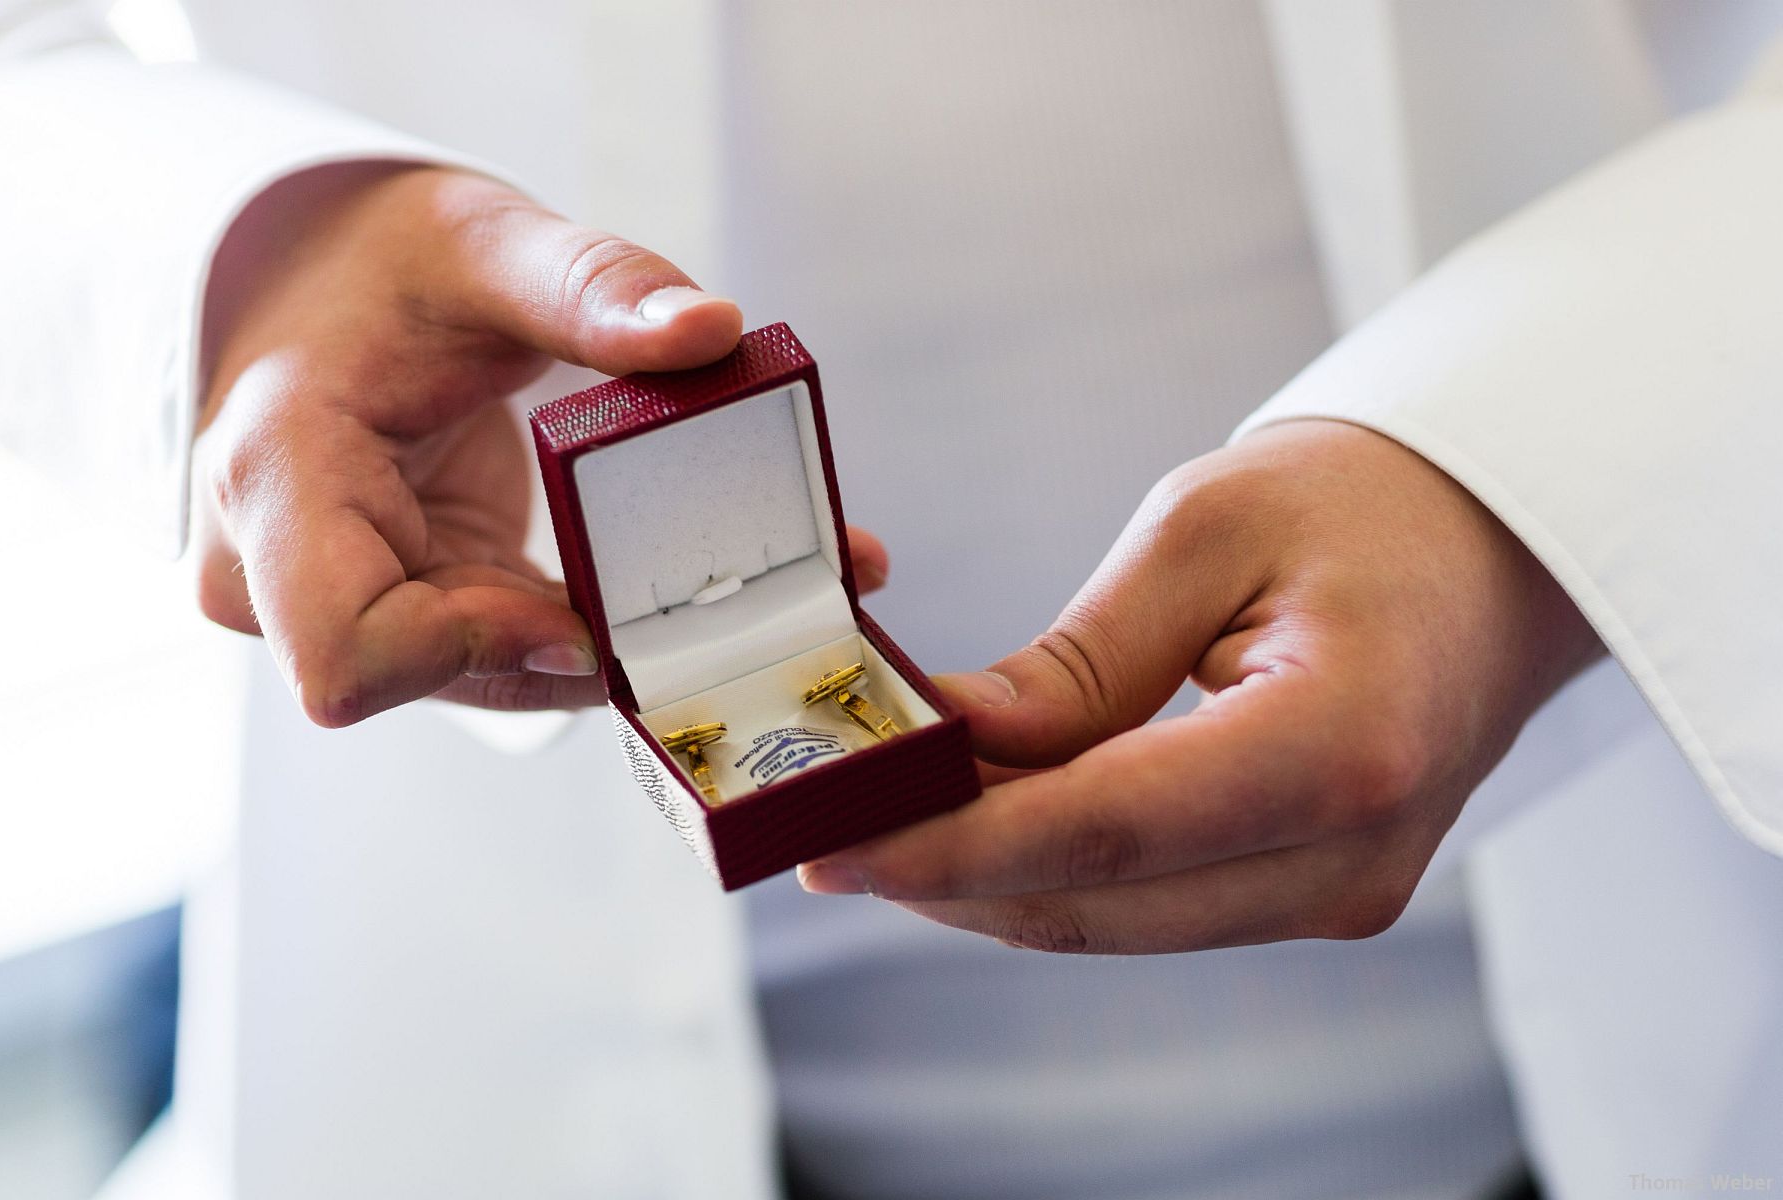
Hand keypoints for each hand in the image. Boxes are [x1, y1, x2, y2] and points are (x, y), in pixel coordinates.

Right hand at [194, 164, 886, 725]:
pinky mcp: (385, 609)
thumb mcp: (487, 245)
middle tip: (656, 590)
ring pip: (465, 680)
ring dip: (561, 642)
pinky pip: (483, 660)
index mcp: (274, 473)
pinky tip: (606, 577)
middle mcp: (270, 562)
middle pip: (422, 678)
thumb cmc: (379, 259)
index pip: (350, 654)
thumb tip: (709, 329)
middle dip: (545, 649)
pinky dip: (555, 632)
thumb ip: (594, 286)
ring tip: (640, 568)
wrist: (322, 274)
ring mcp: (318, 600)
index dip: (480, 654)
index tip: (585, 614)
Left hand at [799, 420, 1600, 952]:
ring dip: (987, 879)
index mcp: (1342, 748)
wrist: (1494, 548)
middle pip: (1097, 900)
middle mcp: (1351, 855)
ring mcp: (1338, 890)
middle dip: (944, 874)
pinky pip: (1150, 902)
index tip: (832, 844)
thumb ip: (1077, 661)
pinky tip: (976, 819)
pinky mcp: (1311, 889)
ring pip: (1113, 918)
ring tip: (876, 817)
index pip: (1107, 831)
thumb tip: (946, 739)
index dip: (954, 849)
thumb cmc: (1365, 506)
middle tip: (819, 829)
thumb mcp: (1207, 531)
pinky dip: (1053, 869)